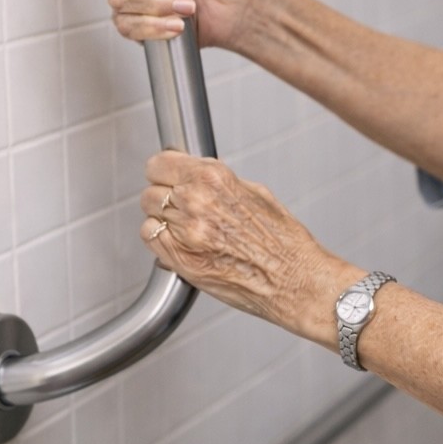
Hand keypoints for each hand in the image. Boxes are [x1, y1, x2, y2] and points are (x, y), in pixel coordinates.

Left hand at [139, 151, 342, 336]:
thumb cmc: (283, 242)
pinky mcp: (180, 260)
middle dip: (164, 196)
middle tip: (182, 207)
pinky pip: (151, 240)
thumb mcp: (257, 194)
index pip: (161, 164)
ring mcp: (186, 233)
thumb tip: (198, 177)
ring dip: (162, 220)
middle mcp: (197, 202)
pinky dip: (161, 241)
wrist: (294, 280)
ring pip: (149, 215)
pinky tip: (182, 243)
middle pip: (152, 190)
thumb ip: (220, 183)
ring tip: (186, 228)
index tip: (168, 176)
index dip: (164, 171)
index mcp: (216, 178)